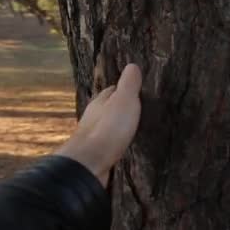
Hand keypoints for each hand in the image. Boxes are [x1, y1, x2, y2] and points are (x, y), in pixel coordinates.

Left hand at [55, 64, 141, 185]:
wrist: (90, 163)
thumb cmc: (109, 128)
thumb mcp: (124, 100)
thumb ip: (129, 84)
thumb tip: (132, 65)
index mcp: (100, 102)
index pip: (113, 90)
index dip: (125, 89)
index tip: (138, 91)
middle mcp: (93, 117)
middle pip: (108, 108)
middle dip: (120, 109)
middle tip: (138, 110)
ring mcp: (93, 136)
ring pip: (106, 126)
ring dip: (117, 126)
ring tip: (132, 128)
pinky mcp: (95, 154)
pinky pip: (107, 144)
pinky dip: (115, 142)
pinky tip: (122, 146)